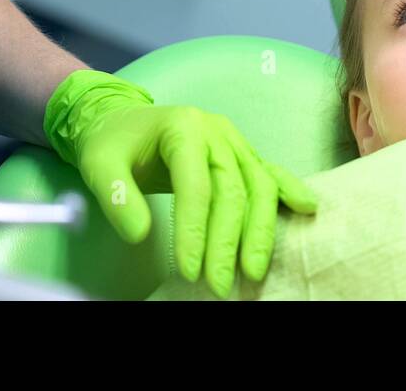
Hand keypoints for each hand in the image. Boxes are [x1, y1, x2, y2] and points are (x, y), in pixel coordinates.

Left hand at [45, 71, 318, 297]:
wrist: (124, 120)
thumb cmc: (113, 143)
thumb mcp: (98, 164)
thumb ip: (116, 196)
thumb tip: (139, 234)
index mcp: (184, 128)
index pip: (196, 186)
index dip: (195, 230)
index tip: (190, 271)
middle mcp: (217, 132)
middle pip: (233, 189)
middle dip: (228, 242)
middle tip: (219, 286)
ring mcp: (235, 142)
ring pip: (259, 186)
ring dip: (260, 231)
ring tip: (254, 271)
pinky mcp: (242, 153)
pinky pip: (270, 173)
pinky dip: (289, 191)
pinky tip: (307, 209)